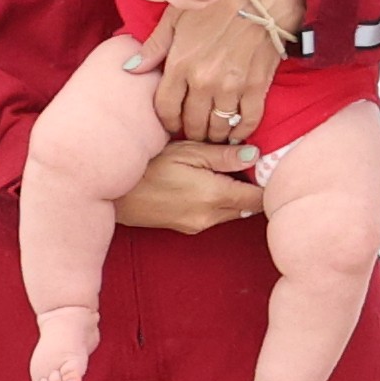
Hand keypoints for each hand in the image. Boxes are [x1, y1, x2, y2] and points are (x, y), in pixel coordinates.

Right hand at [106, 135, 265, 231]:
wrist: (111, 192)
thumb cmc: (147, 165)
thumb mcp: (187, 152)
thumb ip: (224, 156)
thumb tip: (256, 155)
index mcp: (215, 196)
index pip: (259, 198)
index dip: (268, 183)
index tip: (269, 167)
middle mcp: (210, 217)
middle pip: (249, 207)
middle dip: (254, 189)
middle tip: (251, 166)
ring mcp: (197, 226)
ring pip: (232, 213)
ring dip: (236, 196)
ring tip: (228, 172)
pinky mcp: (186, 228)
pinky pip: (215, 216)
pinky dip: (220, 202)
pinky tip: (209, 183)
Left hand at [142, 0, 287, 143]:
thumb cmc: (219, 4)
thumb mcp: (177, 16)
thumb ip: (154, 45)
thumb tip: (130, 68)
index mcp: (181, 64)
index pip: (165, 108)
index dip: (167, 122)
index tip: (172, 124)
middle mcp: (204, 81)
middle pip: (191, 123)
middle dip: (190, 131)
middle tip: (193, 131)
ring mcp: (232, 86)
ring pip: (218, 126)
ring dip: (214, 134)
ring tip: (212, 133)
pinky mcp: (256, 87)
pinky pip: (248, 120)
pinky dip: (241, 132)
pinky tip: (236, 134)